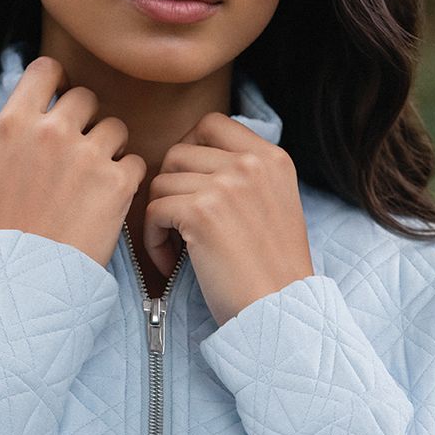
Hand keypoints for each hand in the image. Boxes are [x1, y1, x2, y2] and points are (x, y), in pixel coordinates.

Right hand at [0, 56, 141, 270]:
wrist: (24, 278)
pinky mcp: (117, 181)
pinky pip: (136, 162)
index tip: (62, 104)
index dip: (59, 84)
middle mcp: (50, 131)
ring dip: (111, 150)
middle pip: (86, 97)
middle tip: (79, 158)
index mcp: (14, 123)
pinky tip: (108, 202)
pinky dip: (128, 180)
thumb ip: (24, 131)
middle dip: (87, 122)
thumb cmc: (8, 228)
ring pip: (116, 128)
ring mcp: (86, 154)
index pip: (46, 69)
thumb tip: (51, 102)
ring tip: (93, 184)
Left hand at [140, 113, 314, 324]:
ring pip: (161, 182)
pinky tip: (171, 262)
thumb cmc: (272, 269)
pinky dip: (154, 240)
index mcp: (272, 158)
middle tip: (181, 224)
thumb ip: (246, 175)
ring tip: (178, 248)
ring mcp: (226, 185)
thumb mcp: (276, 204)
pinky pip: (154, 210)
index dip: (189, 149)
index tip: (190, 183)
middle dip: (171, 189)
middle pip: (178, 153)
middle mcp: (251, 164)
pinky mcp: (201, 212)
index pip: (211, 124)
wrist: (280, 311)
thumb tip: (192, 157)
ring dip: (161, 217)